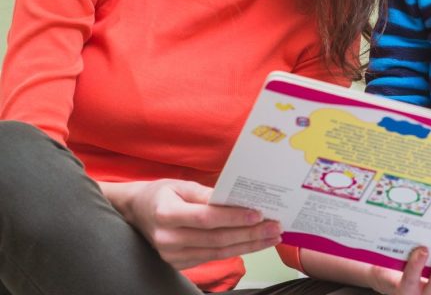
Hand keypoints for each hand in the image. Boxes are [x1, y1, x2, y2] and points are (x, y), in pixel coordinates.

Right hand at [101, 179, 281, 268]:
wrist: (136, 214)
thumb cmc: (161, 194)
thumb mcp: (180, 184)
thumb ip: (205, 192)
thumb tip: (234, 197)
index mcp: (166, 213)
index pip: (206, 218)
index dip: (233, 217)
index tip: (258, 213)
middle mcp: (168, 238)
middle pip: (216, 239)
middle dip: (250, 234)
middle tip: (275, 227)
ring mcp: (172, 255)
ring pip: (218, 252)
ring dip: (249, 245)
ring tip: (271, 237)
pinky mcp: (179, 264)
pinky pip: (212, 257)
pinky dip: (236, 250)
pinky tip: (254, 243)